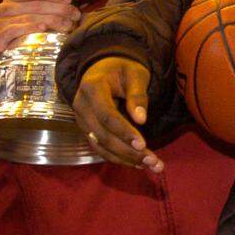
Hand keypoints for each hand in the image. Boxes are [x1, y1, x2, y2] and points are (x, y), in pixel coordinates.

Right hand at [0, 0, 80, 51]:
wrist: (12, 54)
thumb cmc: (29, 30)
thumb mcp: (39, 13)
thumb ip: (49, 1)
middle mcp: (5, 7)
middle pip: (36, 4)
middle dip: (59, 8)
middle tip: (75, 14)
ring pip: (29, 16)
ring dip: (52, 20)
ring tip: (68, 25)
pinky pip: (15, 30)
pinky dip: (31, 28)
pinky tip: (44, 28)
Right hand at [72, 57, 163, 171]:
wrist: (104, 68)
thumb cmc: (123, 69)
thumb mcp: (135, 74)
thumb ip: (138, 95)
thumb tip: (141, 120)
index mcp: (92, 88)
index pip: (107, 115)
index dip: (124, 132)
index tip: (143, 145)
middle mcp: (81, 107)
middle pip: (102, 135)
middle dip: (128, 151)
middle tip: (153, 161)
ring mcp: (81, 120)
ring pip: (100, 146)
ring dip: (125, 159)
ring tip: (151, 165)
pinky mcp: (87, 130)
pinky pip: (100, 148)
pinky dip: (118, 157)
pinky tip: (138, 163)